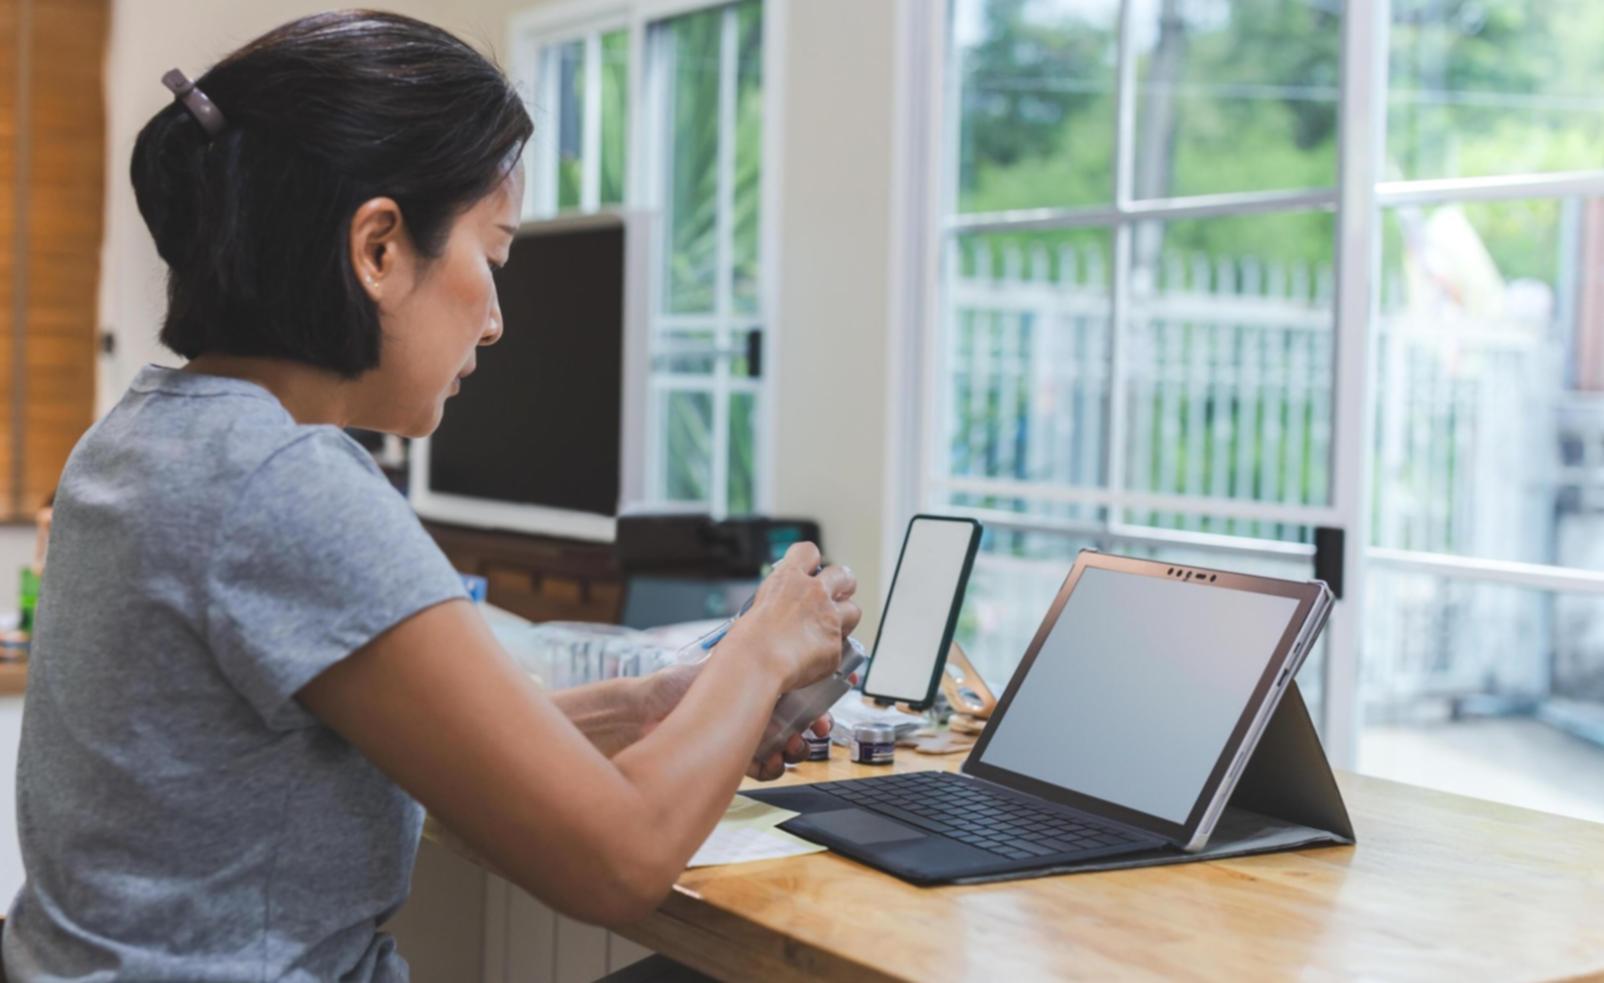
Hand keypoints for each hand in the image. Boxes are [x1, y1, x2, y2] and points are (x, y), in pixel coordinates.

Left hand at [637, 664, 832, 780]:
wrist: (645, 712)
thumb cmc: (678, 683)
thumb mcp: (722, 660)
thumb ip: (752, 658)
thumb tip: (784, 642)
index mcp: (754, 683)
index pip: (795, 690)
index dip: (816, 694)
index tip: (834, 690)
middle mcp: (752, 710)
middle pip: (797, 721)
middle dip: (814, 726)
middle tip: (819, 727)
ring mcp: (745, 736)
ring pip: (786, 746)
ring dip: (797, 748)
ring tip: (796, 745)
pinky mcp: (734, 759)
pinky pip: (763, 768)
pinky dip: (772, 767)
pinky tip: (773, 761)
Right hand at [729, 542, 860, 692]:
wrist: (757, 663)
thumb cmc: (747, 641)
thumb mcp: (755, 609)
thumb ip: (777, 606)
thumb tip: (782, 618)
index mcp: (788, 578)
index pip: (808, 552)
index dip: (811, 560)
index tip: (810, 569)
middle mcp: (814, 593)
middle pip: (843, 575)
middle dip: (844, 585)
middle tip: (837, 596)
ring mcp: (829, 617)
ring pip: (853, 610)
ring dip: (845, 619)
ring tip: (830, 631)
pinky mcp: (836, 645)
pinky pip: (841, 647)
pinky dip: (831, 653)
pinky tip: (817, 660)